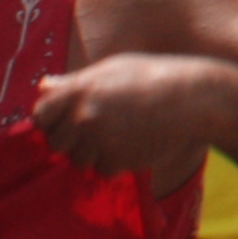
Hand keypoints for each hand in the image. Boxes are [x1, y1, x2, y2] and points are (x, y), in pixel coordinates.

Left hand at [30, 58, 213, 184]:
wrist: (196, 99)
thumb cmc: (156, 77)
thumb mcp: (115, 69)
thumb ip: (76, 81)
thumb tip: (43, 87)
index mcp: (80, 89)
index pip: (41, 116)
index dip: (52, 120)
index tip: (68, 120)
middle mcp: (85, 115)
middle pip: (56, 143)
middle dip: (73, 140)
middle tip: (100, 130)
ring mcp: (100, 139)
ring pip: (79, 159)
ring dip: (95, 153)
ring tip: (122, 135)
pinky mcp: (118, 159)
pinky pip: (103, 169)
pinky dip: (116, 162)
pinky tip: (135, 144)